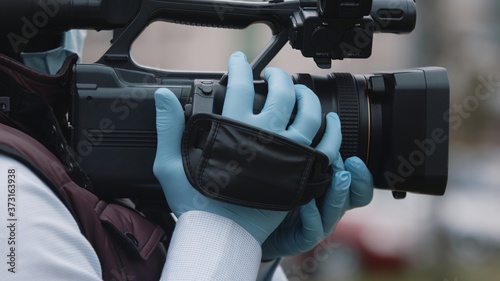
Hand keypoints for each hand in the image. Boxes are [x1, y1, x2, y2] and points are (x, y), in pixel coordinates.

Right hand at [153, 51, 323, 244]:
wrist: (221, 234)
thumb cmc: (197, 202)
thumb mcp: (171, 163)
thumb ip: (168, 127)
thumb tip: (163, 95)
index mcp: (233, 131)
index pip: (239, 86)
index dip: (240, 68)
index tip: (239, 61)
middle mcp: (264, 138)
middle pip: (281, 93)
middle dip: (278, 77)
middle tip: (273, 75)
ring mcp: (287, 155)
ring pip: (308, 114)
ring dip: (305, 96)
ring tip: (299, 91)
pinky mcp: (301, 173)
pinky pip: (326, 146)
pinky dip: (331, 130)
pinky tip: (330, 121)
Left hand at [261, 113, 373, 259]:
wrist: (255, 226)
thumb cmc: (277, 194)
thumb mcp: (292, 169)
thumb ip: (305, 151)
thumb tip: (312, 122)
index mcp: (331, 189)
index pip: (358, 183)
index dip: (362, 174)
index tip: (354, 158)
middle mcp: (328, 206)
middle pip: (355, 196)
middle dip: (355, 179)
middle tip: (349, 162)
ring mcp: (317, 224)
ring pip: (336, 212)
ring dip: (338, 194)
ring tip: (337, 177)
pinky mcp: (301, 239)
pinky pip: (312, 230)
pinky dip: (312, 216)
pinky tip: (306, 203)